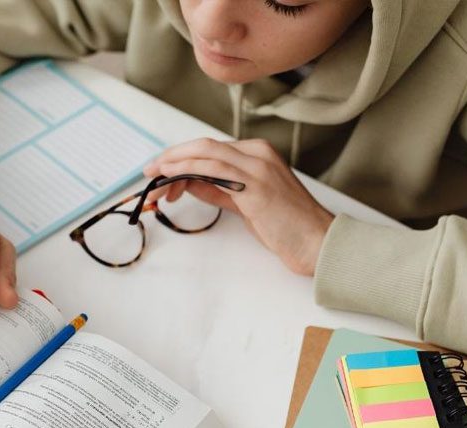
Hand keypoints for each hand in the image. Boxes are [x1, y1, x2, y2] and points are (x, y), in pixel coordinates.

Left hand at [143, 138, 333, 275]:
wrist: (317, 242)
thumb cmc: (286, 227)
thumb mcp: (246, 203)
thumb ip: (219, 189)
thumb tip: (189, 183)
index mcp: (259, 154)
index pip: (211, 149)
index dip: (182, 157)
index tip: (161, 171)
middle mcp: (258, 153)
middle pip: (204, 146)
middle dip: (172, 156)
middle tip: (149, 171)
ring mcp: (258, 167)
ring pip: (205, 153)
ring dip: (174, 164)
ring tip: (154, 178)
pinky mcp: (255, 185)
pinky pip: (213, 169)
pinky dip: (187, 169)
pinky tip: (171, 177)